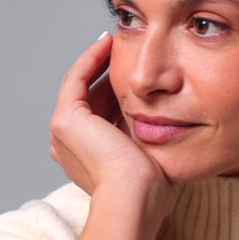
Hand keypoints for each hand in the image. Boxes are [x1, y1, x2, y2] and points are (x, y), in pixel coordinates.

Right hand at [49, 32, 174, 212]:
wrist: (134, 198)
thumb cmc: (149, 191)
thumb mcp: (153, 159)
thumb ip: (155, 141)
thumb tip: (176, 124)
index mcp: (86, 158)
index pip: (102, 115)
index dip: (119, 92)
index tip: (138, 72)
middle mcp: (68, 146)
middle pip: (91, 98)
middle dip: (109, 73)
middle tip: (129, 49)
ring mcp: (63, 132)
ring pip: (81, 85)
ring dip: (98, 61)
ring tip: (118, 41)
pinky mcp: (65, 120)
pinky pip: (76, 78)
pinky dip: (91, 58)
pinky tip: (108, 42)